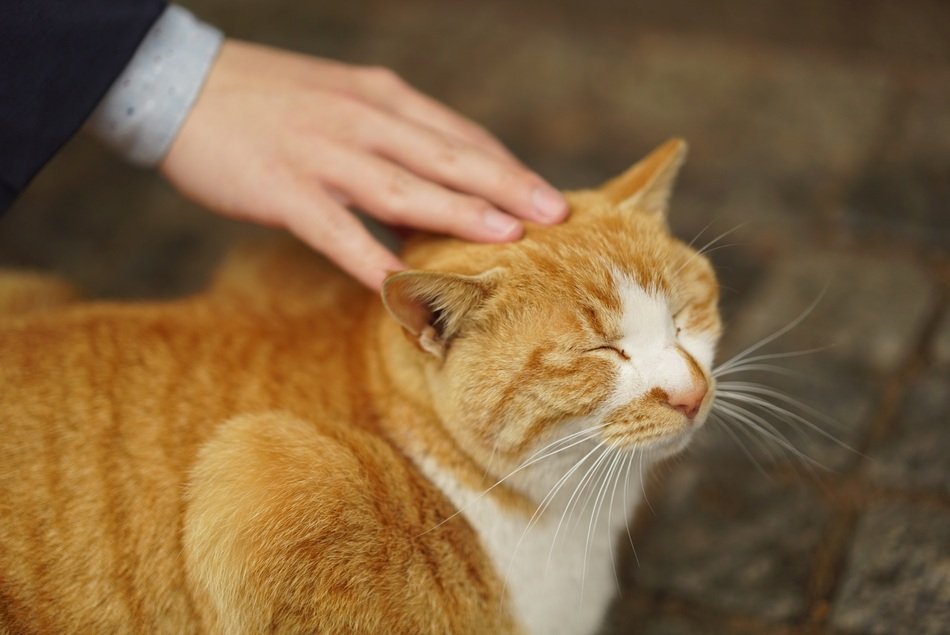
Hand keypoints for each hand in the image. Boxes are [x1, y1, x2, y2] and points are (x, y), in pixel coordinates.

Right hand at [160, 40, 567, 289]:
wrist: (179, 84)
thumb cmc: (267, 100)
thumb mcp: (341, 100)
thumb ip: (390, 136)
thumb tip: (436, 183)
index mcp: (381, 98)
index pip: (459, 135)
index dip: (506, 166)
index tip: (544, 194)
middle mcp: (363, 120)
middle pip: (448, 156)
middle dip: (507, 186)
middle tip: (556, 213)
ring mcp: (324, 154)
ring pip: (405, 188)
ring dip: (460, 213)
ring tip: (509, 236)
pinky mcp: (285, 189)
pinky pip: (337, 231)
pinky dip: (372, 259)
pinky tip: (402, 286)